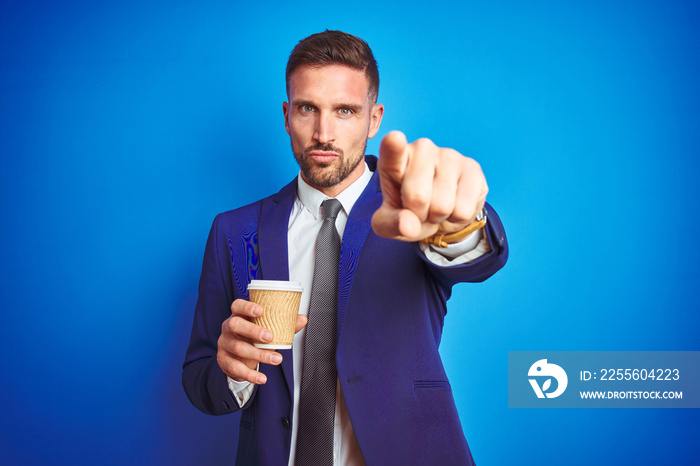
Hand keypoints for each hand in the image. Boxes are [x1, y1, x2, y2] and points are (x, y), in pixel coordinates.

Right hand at [217, 299, 307, 383]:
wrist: (236, 357)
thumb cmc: (252, 337)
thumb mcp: (265, 329)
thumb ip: (283, 324)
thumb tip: (302, 319)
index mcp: (239, 315)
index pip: (238, 306)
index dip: (247, 306)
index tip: (260, 310)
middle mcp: (229, 327)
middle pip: (235, 325)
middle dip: (253, 331)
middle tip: (270, 337)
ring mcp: (224, 344)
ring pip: (238, 348)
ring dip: (259, 355)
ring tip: (276, 359)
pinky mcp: (223, 360)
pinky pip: (235, 368)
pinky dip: (250, 374)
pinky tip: (262, 378)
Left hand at [371, 131, 487, 241]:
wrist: (440, 212)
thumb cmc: (409, 211)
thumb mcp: (389, 222)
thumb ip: (392, 224)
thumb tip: (408, 225)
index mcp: (393, 159)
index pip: (392, 150)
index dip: (394, 145)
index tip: (394, 139)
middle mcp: (421, 149)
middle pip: (417, 197)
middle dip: (419, 214)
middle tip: (421, 208)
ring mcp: (449, 155)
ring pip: (442, 206)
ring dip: (438, 217)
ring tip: (436, 206)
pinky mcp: (472, 168)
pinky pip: (463, 209)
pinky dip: (457, 218)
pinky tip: (454, 205)